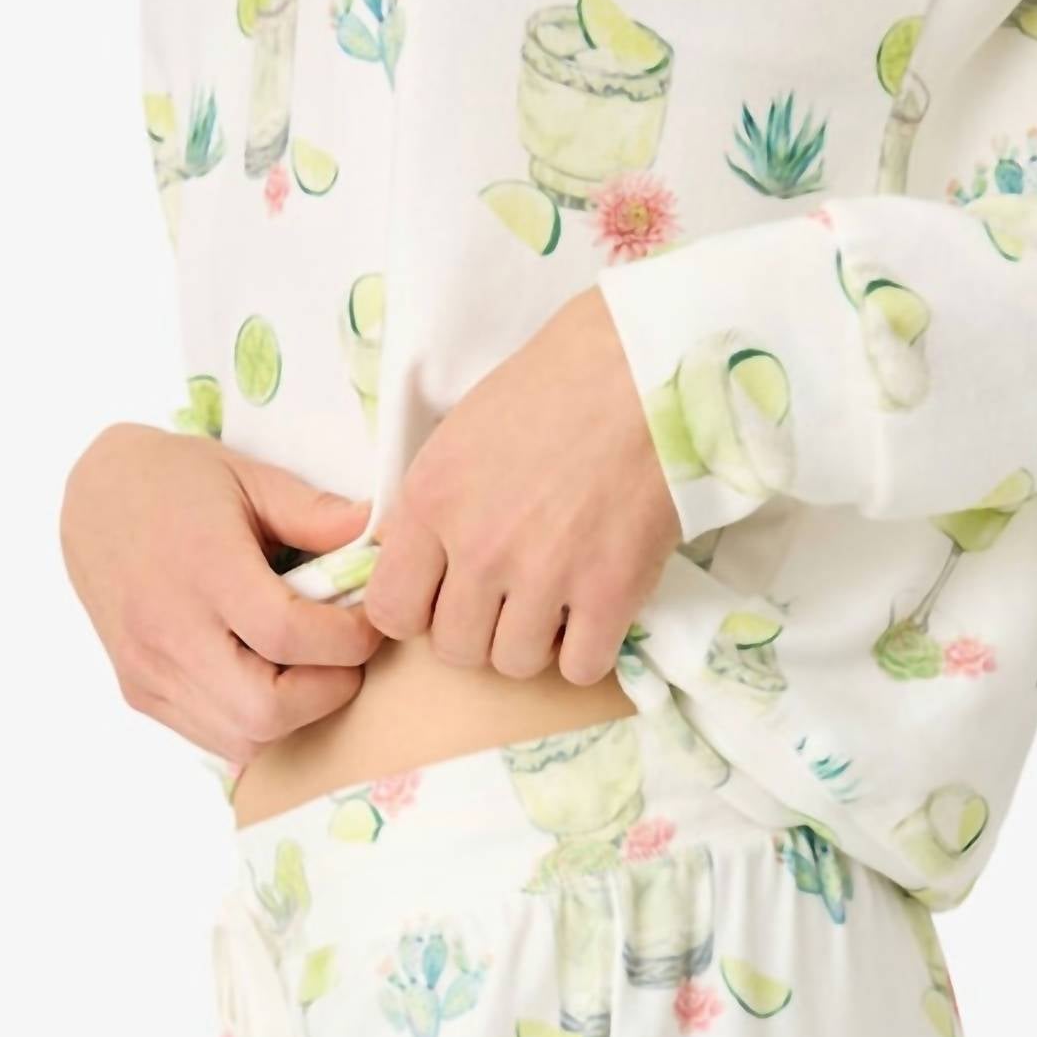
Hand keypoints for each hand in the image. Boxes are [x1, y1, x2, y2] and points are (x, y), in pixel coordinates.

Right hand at [60, 423, 379, 764]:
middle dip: (326, 691)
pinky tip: (271, 679)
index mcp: (202, 570)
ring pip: (244, 736)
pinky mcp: (140, 691)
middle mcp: (168, 630)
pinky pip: (216, 737)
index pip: (287, 634)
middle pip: (266, 707)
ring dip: (295, 714)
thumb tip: (384, 537)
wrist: (92, 498)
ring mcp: (149, 669)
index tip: (368, 622)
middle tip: (344, 657)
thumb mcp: (249, 476)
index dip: (347, 640)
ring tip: (310, 668)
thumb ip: (316, 514)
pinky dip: (258, 722)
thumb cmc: (176, 483)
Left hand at [364, 287, 679, 684]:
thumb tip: (408, 563)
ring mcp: (546, 575)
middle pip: (455, 650)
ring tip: (556, 599)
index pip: (391, 612)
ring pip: (515, 664)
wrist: (646, 369)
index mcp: (433, 502)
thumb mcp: (459, 435)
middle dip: (480, 631)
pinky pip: (580, 667)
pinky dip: (587, 650)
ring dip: (535, 642)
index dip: (419, 613)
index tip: (445, 597)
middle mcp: (480, 548)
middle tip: (509, 597)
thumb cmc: (555, 387)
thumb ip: (428, 507)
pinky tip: (594, 612)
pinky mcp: (610, 592)